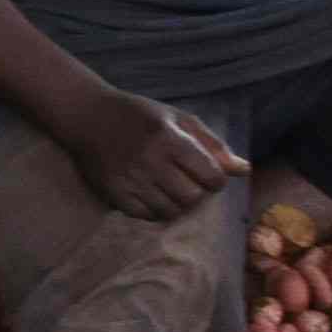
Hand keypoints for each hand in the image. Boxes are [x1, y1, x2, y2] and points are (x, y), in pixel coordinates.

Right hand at [59, 88, 243, 220]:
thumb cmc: (140, 115)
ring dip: (178, 203)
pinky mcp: (114, 195)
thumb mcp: (178, 119)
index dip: (215, 178)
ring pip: (172, 211)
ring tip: (170, 186)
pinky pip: (148, 216)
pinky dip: (156, 210)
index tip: (206, 172)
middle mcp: (149, 160)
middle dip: (198, 192)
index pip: (211, 176)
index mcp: (169, 138)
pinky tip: (153, 193)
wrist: (88, 116)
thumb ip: (212, 145)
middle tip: (188, 180)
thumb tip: (244, 170)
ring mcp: (130, 180)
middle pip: (193, 198)